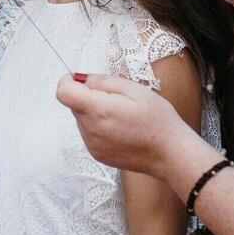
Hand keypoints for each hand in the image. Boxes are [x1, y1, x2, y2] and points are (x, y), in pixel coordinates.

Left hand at [55, 74, 219, 181]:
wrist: (170, 155)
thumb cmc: (158, 121)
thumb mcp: (135, 90)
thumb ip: (105, 81)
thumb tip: (84, 79)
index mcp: (98, 110)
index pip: (63, 93)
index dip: (69, 81)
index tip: (82, 79)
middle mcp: (90, 130)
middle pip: (74, 105)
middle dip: (88, 96)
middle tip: (116, 98)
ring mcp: (92, 145)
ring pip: (82, 119)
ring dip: (94, 112)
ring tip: (123, 115)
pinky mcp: (97, 154)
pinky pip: (89, 133)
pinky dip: (100, 126)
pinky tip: (122, 129)